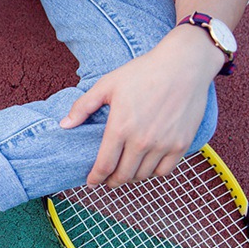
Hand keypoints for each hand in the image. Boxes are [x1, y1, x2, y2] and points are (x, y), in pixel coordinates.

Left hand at [60, 26, 224, 187]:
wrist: (184, 65)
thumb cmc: (143, 72)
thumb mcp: (107, 85)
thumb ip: (83, 106)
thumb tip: (64, 125)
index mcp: (120, 128)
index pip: (104, 165)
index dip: (95, 178)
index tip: (91, 182)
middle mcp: (142, 141)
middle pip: (123, 175)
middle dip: (111, 181)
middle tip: (107, 180)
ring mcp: (164, 144)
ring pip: (143, 175)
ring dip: (131, 178)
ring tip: (124, 172)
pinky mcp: (181, 144)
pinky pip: (164, 171)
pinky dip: (152, 173)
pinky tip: (145, 166)